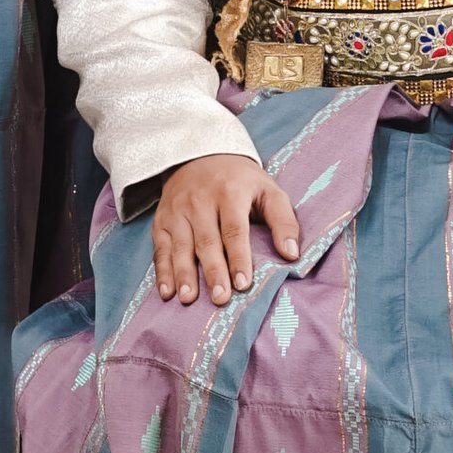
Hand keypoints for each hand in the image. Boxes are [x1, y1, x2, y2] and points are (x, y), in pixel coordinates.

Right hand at [153, 154, 300, 305]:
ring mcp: (177, 210)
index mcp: (230, 192)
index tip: (243, 284)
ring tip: (190, 299)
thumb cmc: (241, 181)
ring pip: (181, 246)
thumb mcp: (268, 190)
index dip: (238, 257)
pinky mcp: (162, 220)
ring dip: (184, 274)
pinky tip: (167, 293)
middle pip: (207, 240)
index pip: (234, 229)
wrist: (200, 153)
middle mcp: (200, 200)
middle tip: (221, 299)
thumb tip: (291, 255)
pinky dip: (162, 271)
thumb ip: (283, 221)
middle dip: (213, 271)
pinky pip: (161, 248)